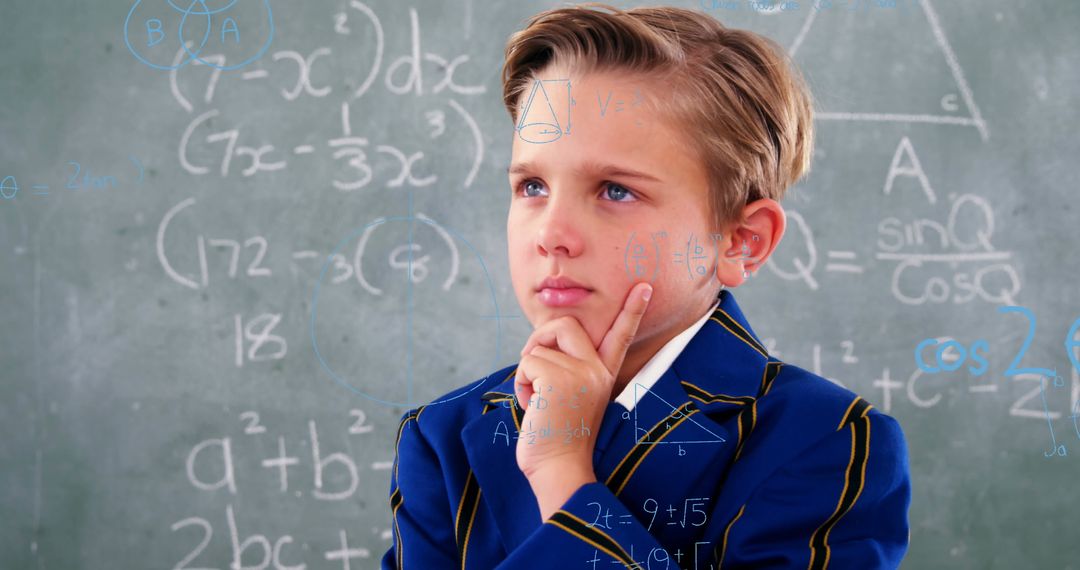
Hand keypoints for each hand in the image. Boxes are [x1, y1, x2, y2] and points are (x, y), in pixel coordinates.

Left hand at [513, 282, 652, 510]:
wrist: (559, 469)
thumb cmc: (556, 437)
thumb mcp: (570, 398)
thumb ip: (567, 371)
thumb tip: (542, 346)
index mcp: (603, 375)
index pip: (620, 335)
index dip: (632, 310)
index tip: (644, 285)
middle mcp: (597, 371)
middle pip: (564, 324)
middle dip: (539, 338)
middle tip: (534, 370)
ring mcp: (581, 374)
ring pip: (538, 347)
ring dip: (526, 372)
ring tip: (537, 400)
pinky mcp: (559, 380)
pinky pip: (527, 362)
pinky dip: (520, 383)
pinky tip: (531, 406)